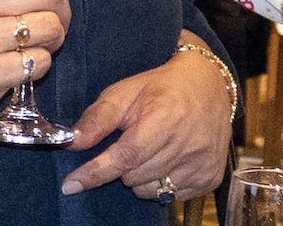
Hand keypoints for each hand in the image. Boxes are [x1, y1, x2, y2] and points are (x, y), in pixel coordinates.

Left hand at [61, 51, 232, 202]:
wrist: (209, 86)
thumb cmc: (161, 88)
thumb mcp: (125, 92)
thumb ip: (97, 118)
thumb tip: (71, 142)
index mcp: (166, 116)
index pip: (126, 155)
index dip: (97, 172)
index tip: (71, 184)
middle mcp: (188, 143)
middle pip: (134, 176)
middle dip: (121, 165)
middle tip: (130, 141)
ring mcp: (202, 163)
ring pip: (149, 190)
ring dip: (139, 176)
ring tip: (149, 149)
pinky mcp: (210, 178)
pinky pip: (170, 196)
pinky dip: (159, 183)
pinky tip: (166, 159)